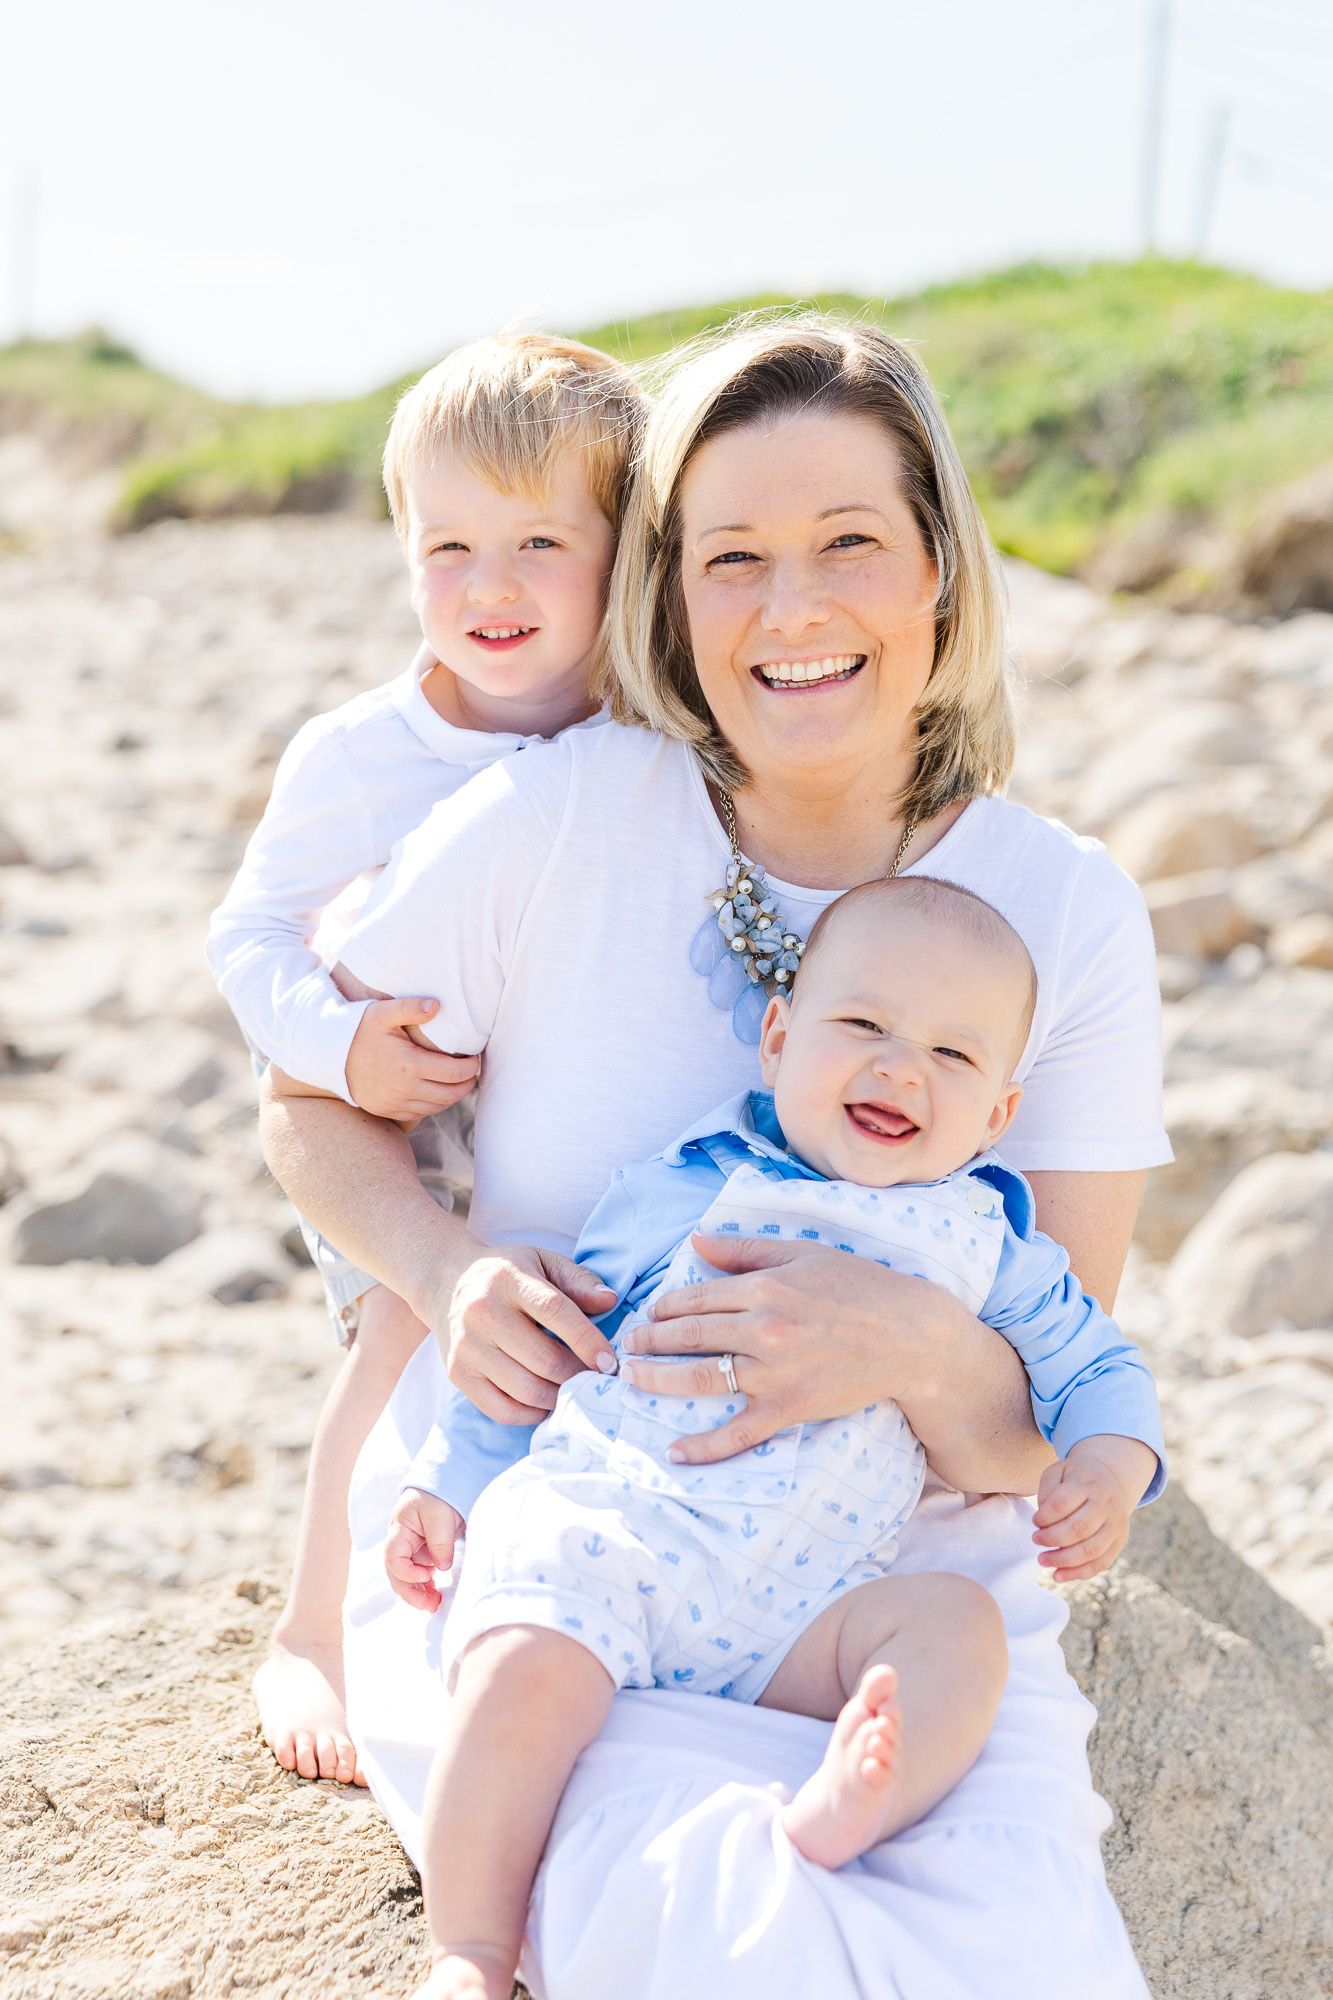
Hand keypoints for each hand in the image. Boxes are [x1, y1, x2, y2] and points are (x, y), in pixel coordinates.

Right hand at [345, 996, 479, 1120]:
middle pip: (451, 1094)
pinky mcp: (388, 1111)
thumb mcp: (382, 1013)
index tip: (474, 1057)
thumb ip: (410, 1008)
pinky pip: (421, 1113)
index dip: (471, 1067)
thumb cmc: (358, 1030)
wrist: (329, 1056)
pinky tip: (438, 1090)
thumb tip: (437, 1005)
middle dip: (467, 1083)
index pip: (455, 1073)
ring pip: (438, 1107)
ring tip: (459, 1080)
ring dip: (453, 1095)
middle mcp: (405, 1089)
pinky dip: (435, 1104)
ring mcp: (396, 1103)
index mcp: (409, 1064)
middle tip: (472, 1070)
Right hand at [384, 1489, 463, 1611]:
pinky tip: (436, 1595)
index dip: (408, 1573)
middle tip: (430, 1606)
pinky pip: (419, 1573)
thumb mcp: (441, 1515)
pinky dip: (426, 1585)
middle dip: (411, 1592)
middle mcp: (400, 1541)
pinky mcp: (422, 1551)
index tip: (429, 1574)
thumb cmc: (440, 1494)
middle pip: (396, 1573)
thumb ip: (440, 1542)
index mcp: (399, 1529)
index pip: (393, 1558)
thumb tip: (441, 1568)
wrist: (447, 1481)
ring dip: (418, 1592)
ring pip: (406, 1577)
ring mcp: (410, 1547)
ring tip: (435, 1605)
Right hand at [446, 1246, 618, 1424]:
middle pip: (543, 1360)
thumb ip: (578, 1280)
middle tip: (595, 1379)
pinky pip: (501, 1410)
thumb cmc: (505, 1274)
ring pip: (526, 1390)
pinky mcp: (457, 1374)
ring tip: (574, 1389)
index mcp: (509, 1279)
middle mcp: (482, 1313)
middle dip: (578, 1375)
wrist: (445, 1282)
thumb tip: (610, 1301)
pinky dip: (531, 1414)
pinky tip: (545, 1401)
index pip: (555, 1311)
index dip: (587, 1340)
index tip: (609, 1362)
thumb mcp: (542, 1262)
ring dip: (559, 1397)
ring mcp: (466, 1347)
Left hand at [619, 1231, 936, 1465]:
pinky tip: (674, 1452)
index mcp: (765, 1287)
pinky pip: (738, 1433)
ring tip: (631, 1380)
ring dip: (658, 1381)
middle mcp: (763, 1329)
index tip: (649, 1313)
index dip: (663, 1307)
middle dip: (649, 1342)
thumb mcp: (803, 1254)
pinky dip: (704, 1447)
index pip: (695, 1298)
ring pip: (701, 1380)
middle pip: (688, 1337)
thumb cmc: (860, 1286)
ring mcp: (774, 1373)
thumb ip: (745, 1250)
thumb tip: (696, 1242)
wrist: (910, 1335)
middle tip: (626, 1347)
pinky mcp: (790, 1408)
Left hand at [1032, 1437, 1155, 1581]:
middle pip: (1079, 1528)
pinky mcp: (1120, 1541)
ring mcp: (1116, 1524)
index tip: (1035, 1520)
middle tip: (1035, 1540)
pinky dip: (1078, 1573)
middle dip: (1052, 1539)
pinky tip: (1058, 1575)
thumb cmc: (1075, 1478)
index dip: (1045, 1516)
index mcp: (1088, 1483)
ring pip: (1091, 1550)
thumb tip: (1044, 1523)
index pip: (1063, 1503)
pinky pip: (1101, 1563)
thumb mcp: (1058, 1471)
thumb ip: (1047, 1491)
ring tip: (1042, 1560)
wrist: (1109, 1479)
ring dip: (1063, 1560)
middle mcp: (1106, 1504)